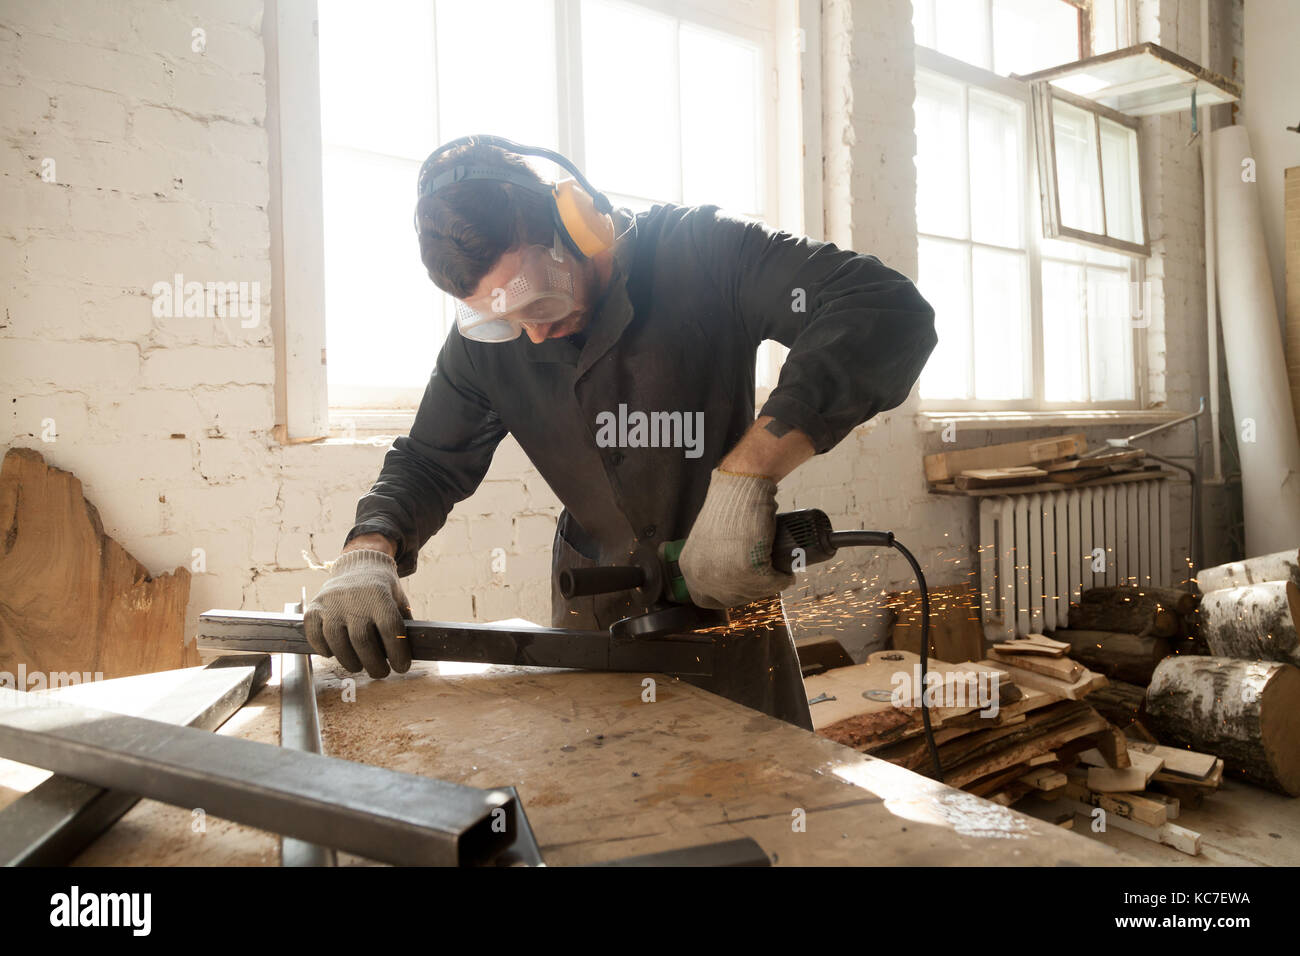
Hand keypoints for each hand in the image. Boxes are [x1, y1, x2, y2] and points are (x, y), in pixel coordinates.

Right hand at [304, 548, 411, 677]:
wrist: (359, 564)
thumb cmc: (382, 589)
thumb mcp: (398, 600)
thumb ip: (403, 624)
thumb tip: (410, 653)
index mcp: (380, 596)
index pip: (390, 629)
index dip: (397, 653)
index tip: (401, 667)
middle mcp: (354, 599)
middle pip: (362, 640)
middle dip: (373, 664)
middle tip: (380, 672)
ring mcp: (332, 603)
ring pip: (336, 641)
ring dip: (348, 661)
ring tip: (358, 666)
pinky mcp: (315, 607)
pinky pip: (314, 634)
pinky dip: (322, 648)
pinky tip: (333, 653)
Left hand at [677, 469, 794, 609]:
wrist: (741, 487)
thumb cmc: (729, 508)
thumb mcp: (708, 541)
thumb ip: (711, 562)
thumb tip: (730, 582)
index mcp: (689, 567)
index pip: (705, 598)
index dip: (727, 595)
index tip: (743, 587)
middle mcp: (702, 575)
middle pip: (732, 599)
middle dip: (752, 590)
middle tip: (766, 578)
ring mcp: (724, 574)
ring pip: (754, 592)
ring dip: (769, 585)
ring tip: (778, 573)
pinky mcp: (748, 569)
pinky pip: (771, 584)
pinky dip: (783, 579)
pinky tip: (786, 573)